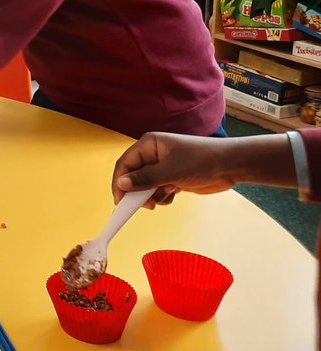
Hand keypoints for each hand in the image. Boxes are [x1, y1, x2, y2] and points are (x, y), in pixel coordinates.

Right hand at [112, 132, 243, 208]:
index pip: (125, 164)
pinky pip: (158, 190)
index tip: (120, 201)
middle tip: (145, 205)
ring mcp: (163, 167)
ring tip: (166, 195)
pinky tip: (174, 194)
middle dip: (138, 191)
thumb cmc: (201, 160)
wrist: (231, 165)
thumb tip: (121, 184)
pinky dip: (163, 196)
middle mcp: (153, 155)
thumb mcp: (170, 171)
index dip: (119, 181)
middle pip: (134, 176)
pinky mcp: (173, 177)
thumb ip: (144, 179)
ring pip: (146, 186)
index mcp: (149, 145)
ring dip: (153, 195)